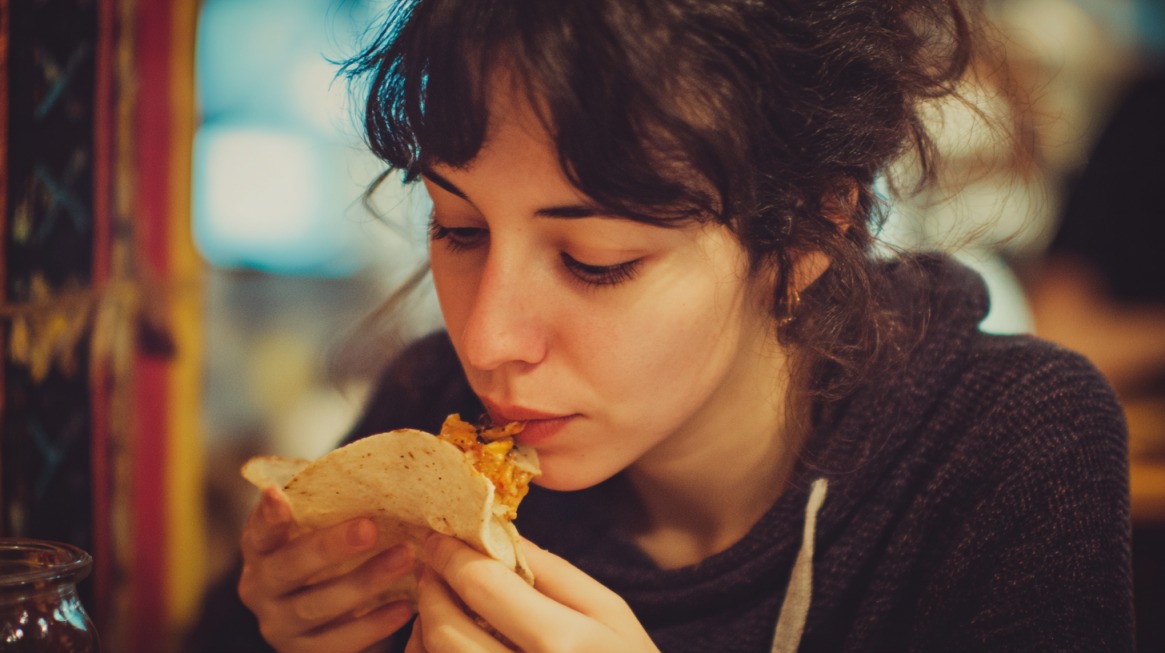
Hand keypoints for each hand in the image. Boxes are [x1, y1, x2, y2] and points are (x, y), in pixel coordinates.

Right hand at [238, 486, 416, 652]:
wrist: (333, 627)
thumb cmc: (333, 563)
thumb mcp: (325, 535)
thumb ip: (331, 510)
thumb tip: (381, 466)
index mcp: (261, 554)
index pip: (259, 533)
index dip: (267, 516)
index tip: (278, 494)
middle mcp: (261, 592)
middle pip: (289, 569)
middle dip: (330, 547)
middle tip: (370, 527)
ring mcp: (280, 628)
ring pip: (318, 606)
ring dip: (364, 581)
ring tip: (404, 559)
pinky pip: (339, 643)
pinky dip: (374, 625)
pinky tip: (404, 607)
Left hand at [405, 533, 658, 651]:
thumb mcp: (611, 615)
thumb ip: (555, 573)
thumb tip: (501, 534)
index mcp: (562, 646)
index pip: (483, 587)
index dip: (451, 555)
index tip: (439, 537)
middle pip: (445, 630)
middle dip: (429, 588)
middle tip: (431, 566)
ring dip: (424, 627)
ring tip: (440, 603)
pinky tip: (447, 642)